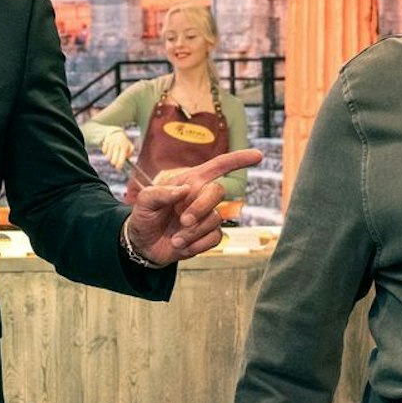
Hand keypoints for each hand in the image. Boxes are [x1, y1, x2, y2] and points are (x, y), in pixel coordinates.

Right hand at [99, 126, 134, 170]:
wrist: (116, 131)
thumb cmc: (124, 141)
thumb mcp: (130, 145)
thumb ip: (131, 153)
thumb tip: (128, 160)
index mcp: (124, 147)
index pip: (121, 159)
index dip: (119, 165)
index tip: (118, 168)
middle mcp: (117, 145)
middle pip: (113, 160)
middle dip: (113, 163)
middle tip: (114, 162)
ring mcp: (111, 143)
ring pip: (108, 156)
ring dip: (109, 157)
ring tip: (112, 154)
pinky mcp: (105, 142)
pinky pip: (104, 151)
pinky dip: (106, 152)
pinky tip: (109, 148)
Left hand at [122, 148, 262, 264]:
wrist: (143, 245)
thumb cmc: (144, 217)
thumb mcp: (144, 201)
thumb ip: (160, 192)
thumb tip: (184, 190)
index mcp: (189, 181)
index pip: (217, 166)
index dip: (238, 160)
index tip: (258, 156)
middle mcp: (201, 196)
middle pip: (218, 192)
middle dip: (202, 207)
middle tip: (182, 221)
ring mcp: (206, 217)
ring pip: (215, 219)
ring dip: (193, 232)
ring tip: (175, 239)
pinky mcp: (207, 235)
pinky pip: (215, 238)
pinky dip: (197, 244)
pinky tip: (183, 246)